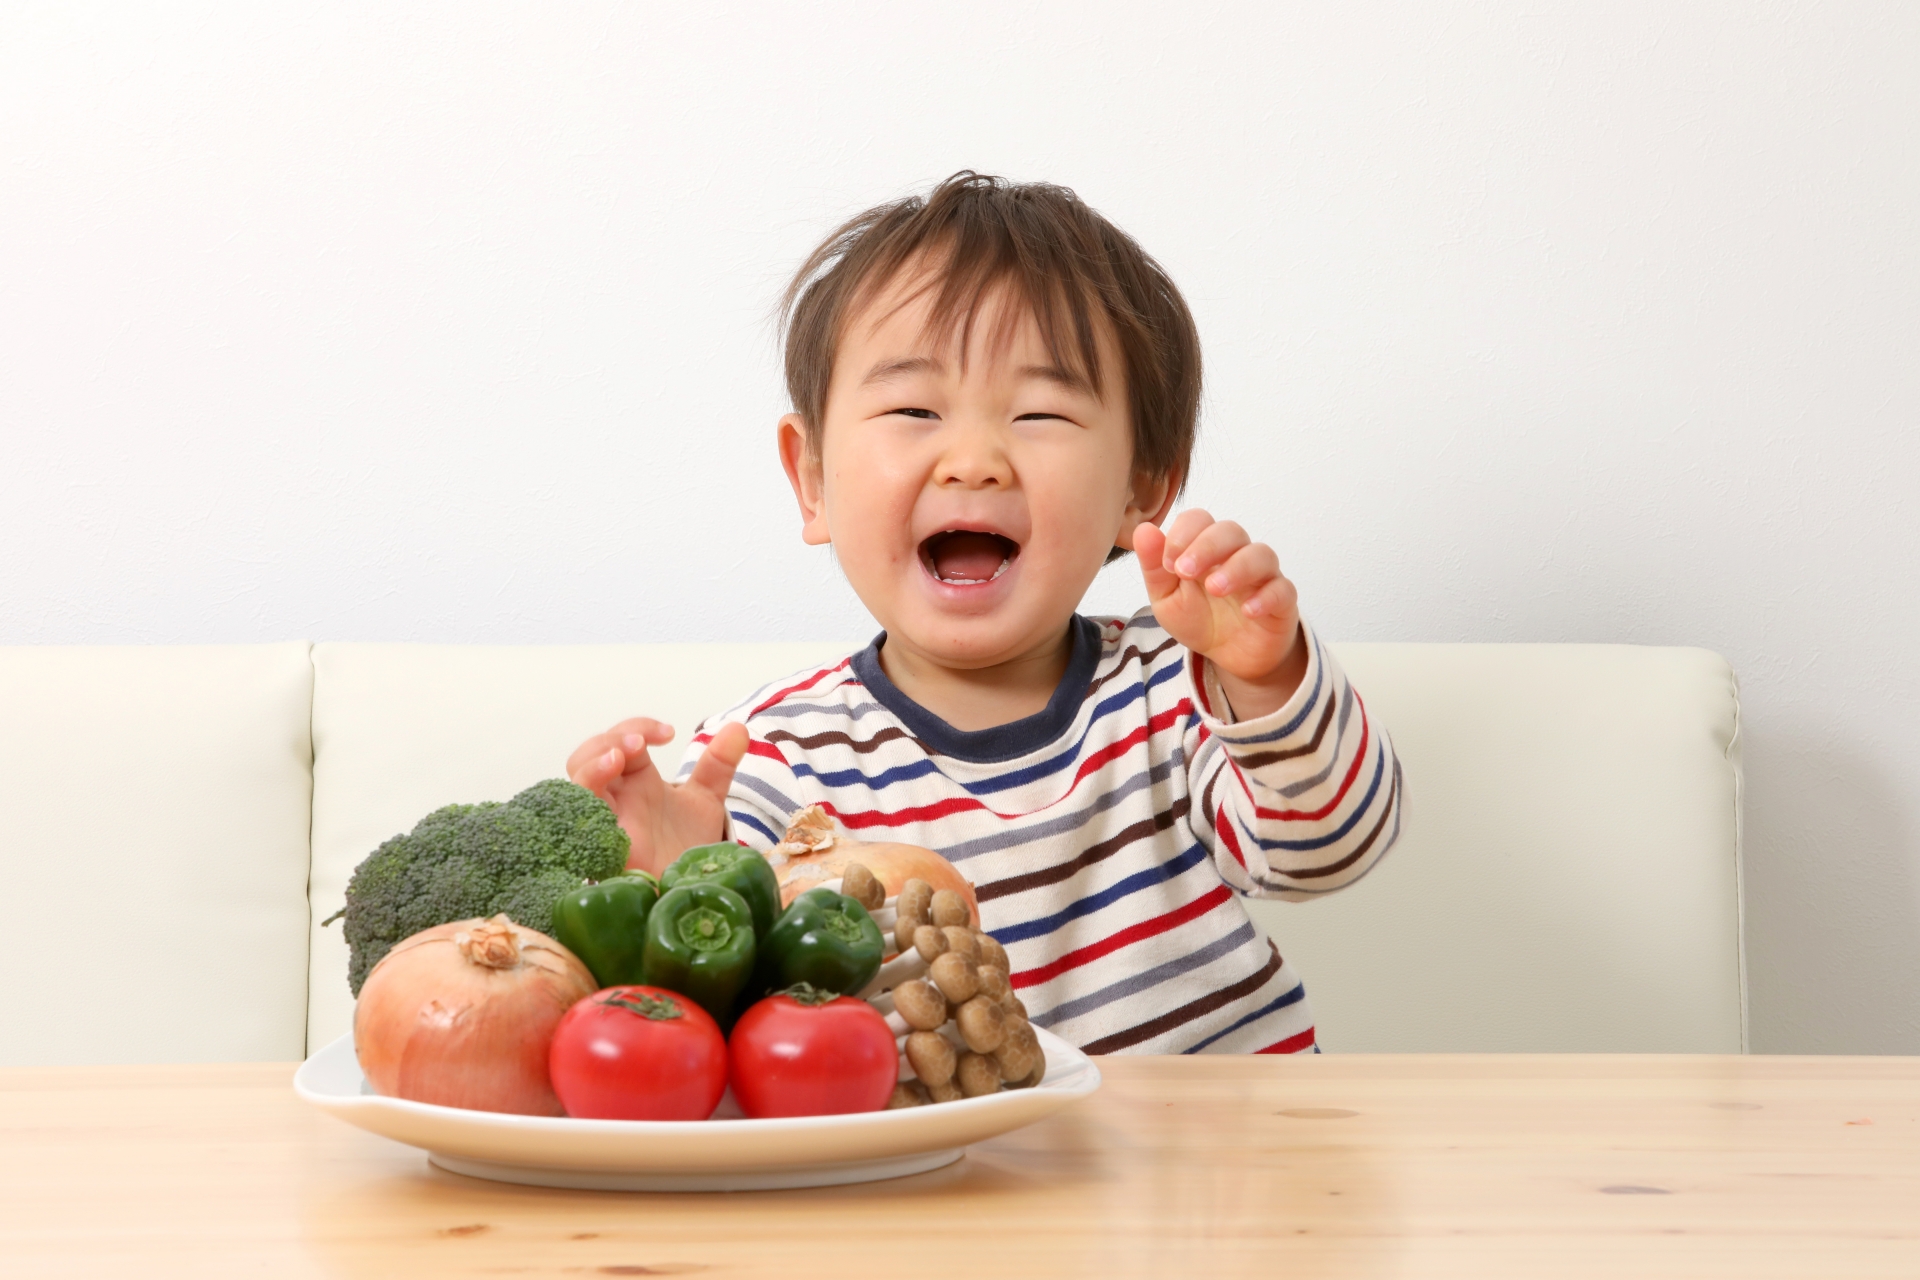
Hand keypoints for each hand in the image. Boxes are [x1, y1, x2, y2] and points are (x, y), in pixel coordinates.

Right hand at [566, 718, 749, 875]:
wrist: (689, 888)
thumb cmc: (687, 845)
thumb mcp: (706, 800)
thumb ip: (719, 765)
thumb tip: (739, 728)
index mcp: (636, 781)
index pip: (623, 739)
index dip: (638, 726)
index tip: (669, 733)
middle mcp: (616, 798)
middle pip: (587, 756)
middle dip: (609, 741)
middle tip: (639, 744)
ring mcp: (606, 823)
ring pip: (575, 786)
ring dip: (591, 766)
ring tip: (617, 758)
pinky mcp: (603, 851)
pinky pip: (579, 825)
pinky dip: (585, 803)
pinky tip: (602, 796)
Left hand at [1134, 511, 1307, 718]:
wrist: (1229, 656)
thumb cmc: (1199, 618)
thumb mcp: (1167, 598)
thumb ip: (1154, 567)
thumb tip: (1143, 530)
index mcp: (1206, 549)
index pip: (1199, 520)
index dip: (1183, 534)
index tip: (1169, 564)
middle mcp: (1236, 555)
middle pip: (1230, 530)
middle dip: (1206, 547)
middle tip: (1185, 571)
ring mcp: (1262, 576)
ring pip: (1261, 554)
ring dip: (1236, 567)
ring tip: (1215, 589)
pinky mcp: (1282, 601)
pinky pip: (1283, 589)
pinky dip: (1266, 597)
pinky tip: (1248, 611)